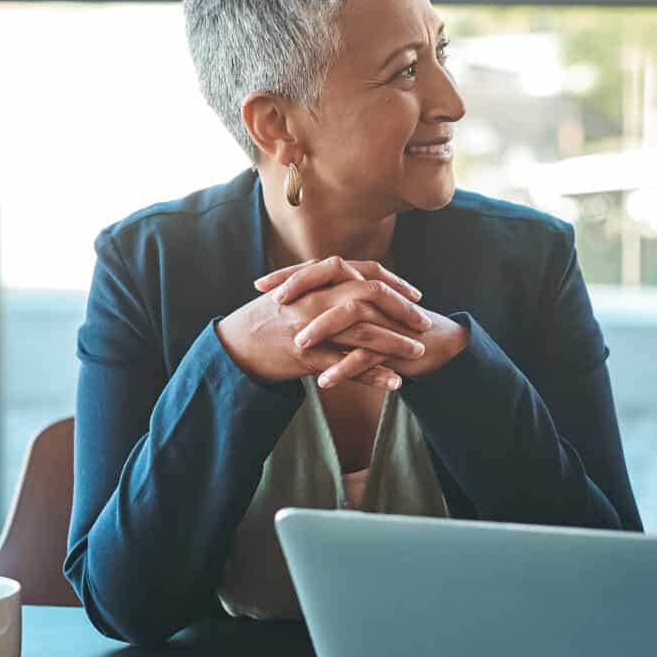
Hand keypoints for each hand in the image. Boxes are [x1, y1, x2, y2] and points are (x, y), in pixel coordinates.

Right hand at [219, 257, 432, 390]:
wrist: (231, 346)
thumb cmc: (263, 320)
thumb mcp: (293, 293)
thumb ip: (322, 286)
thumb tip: (351, 282)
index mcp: (315, 281)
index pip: (364, 273)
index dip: (394, 283)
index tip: (415, 295)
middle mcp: (316, 299)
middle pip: (370, 297)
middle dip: (402, 311)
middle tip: (425, 323)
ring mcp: (310, 327)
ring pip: (363, 332)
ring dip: (394, 343)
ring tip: (417, 354)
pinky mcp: (305, 356)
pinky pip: (345, 365)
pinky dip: (372, 374)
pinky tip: (394, 383)